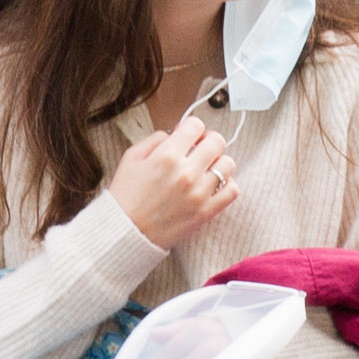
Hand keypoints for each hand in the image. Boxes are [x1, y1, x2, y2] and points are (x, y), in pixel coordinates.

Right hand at [99, 105, 240, 250]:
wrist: (126, 232)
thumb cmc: (126, 196)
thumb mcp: (131, 158)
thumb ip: (155, 139)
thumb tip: (175, 133)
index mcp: (167, 156)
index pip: (196, 125)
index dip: (191, 127)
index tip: (187, 135)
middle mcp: (186, 172)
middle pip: (217, 141)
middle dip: (208, 140)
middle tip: (200, 148)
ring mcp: (199, 193)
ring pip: (228, 164)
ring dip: (219, 162)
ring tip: (207, 168)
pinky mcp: (206, 212)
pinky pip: (232, 190)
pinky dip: (227, 184)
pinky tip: (213, 185)